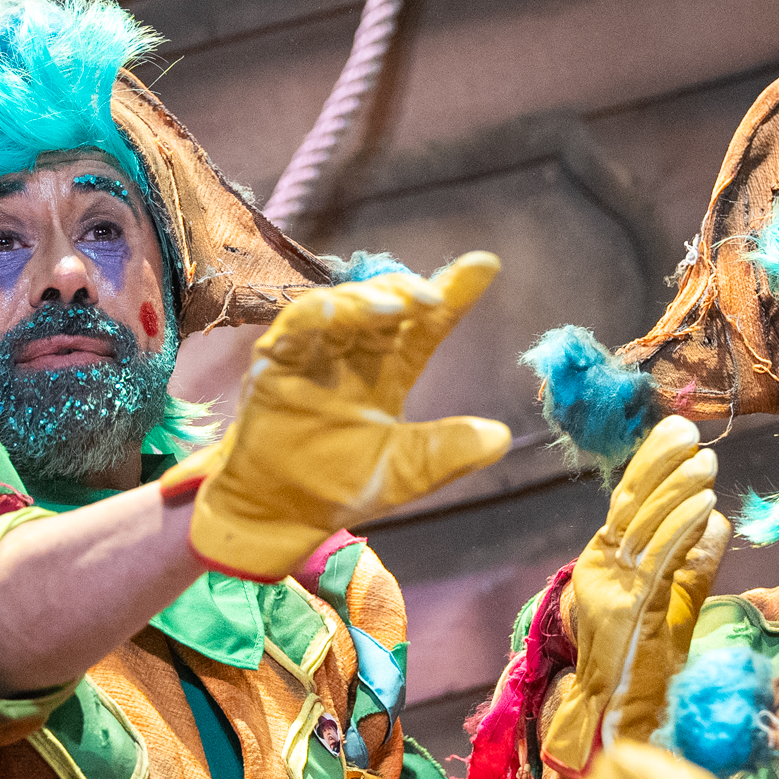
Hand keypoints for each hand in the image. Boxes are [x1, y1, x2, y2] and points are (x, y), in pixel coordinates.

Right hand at [167, 253, 510, 580]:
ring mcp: (314, 353)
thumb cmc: (339, 486)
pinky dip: (311, 316)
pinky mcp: (276, 363)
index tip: (485, 264)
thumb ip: (447, 452)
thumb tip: (502, 437)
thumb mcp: (405, 471)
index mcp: (390, 370)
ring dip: (365, 301)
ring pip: (342, 308)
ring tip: (392, 307)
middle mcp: (355, 354)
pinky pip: (294, 329)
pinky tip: (328, 311)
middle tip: (432, 297)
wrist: (279, 513)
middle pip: (385, 303)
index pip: (427, 325)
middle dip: (408, 290)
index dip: (454, 293)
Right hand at [539, 417, 728, 778]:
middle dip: (660, 462)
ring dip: (676, 488)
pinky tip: (705, 504)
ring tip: (706, 462)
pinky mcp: (623, 606)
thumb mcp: (676, 600)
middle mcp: (598, 566)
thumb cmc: (648, 664)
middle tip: (689, 430)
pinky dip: (680, 527)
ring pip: (642, 524)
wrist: (623, 716)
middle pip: (629, 502)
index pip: (628, 500)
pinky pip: (656, 557)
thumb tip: (718, 518)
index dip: (652, 464)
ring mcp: (606, 586)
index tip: (679, 432)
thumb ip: (693, 561)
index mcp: (604, 559)